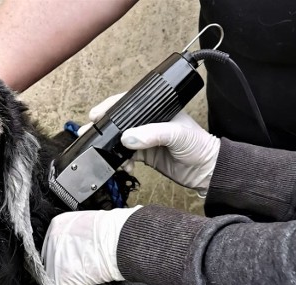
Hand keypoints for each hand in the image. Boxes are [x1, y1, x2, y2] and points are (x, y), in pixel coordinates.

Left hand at [41, 206, 141, 284]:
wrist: (119, 242)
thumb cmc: (111, 233)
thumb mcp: (87, 224)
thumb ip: (75, 235)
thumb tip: (76, 245)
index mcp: (57, 224)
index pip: (52, 244)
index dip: (64, 253)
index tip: (72, 257)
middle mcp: (51, 240)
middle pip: (51, 260)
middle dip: (64, 266)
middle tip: (79, 267)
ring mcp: (53, 259)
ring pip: (54, 275)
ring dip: (68, 279)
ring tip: (83, 274)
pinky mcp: (58, 277)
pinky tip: (80, 284)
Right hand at [78, 94, 219, 192]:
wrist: (206, 171)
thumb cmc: (199, 145)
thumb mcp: (177, 134)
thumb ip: (152, 134)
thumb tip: (128, 138)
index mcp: (156, 109)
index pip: (127, 104)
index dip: (109, 108)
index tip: (95, 115)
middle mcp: (148, 123)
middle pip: (119, 123)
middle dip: (104, 130)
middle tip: (88, 134)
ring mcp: (145, 139)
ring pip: (120, 142)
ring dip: (111, 149)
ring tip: (105, 156)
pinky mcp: (145, 155)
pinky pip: (125, 157)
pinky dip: (121, 162)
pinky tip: (125, 167)